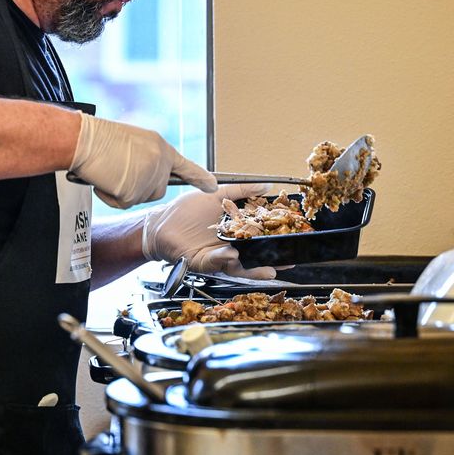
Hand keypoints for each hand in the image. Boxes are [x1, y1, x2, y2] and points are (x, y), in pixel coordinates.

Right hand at [69, 113, 216, 208]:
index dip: (200, 178)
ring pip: (140, 197)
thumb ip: (148, 157)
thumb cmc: (102, 138)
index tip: (212, 186)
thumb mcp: (134, 142)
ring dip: (123, 190)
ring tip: (110, 171)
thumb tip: (147, 172)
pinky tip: (105, 179)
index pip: (186, 167)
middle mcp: (160, 163)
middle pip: (157, 189)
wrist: (85, 140)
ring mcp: (149, 179)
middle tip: (120, 171)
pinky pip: (123, 203)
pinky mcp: (135, 193)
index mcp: (161, 148)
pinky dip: (111, 196)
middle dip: (140, 187)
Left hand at [141, 183, 281, 280]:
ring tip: (268, 268)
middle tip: (288, 263)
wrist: (161, 223)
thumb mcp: (217, 194)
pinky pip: (216, 262)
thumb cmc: (186, 211)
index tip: (292, 238)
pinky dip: (225, 259)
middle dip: (272, 262)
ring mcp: (217, 257)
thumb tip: (267, 186)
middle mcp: (230, 246)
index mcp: (236, 231)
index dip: (276, 238)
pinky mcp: (203, 262)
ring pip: (240, 266)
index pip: (260, 236)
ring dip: (253, 268)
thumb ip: (242, 191)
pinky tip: (233, 254)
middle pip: (255, 257)